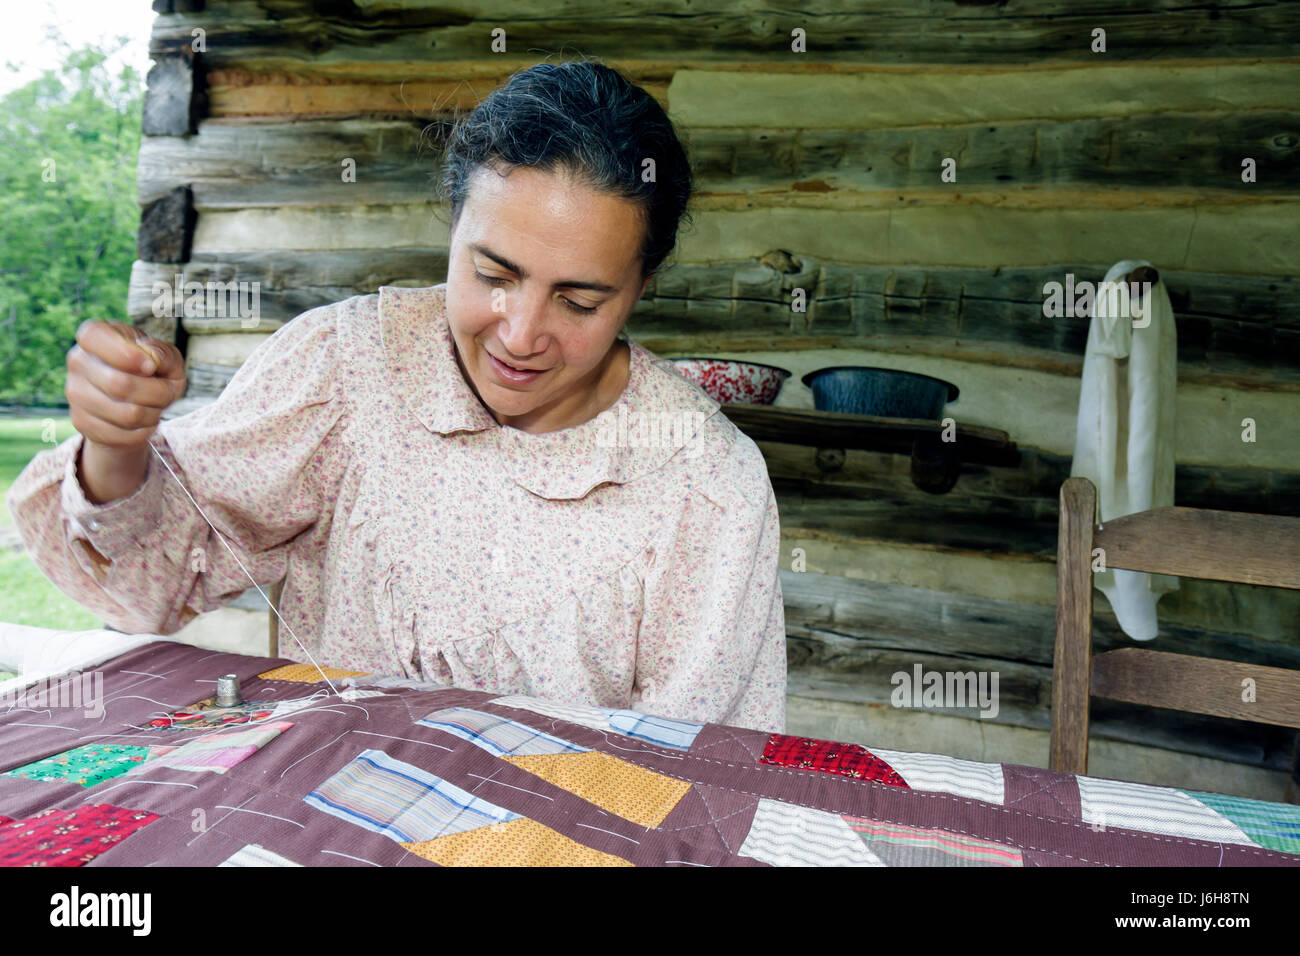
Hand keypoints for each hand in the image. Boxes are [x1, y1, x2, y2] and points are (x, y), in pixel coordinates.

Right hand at [66, 320, 186, 450]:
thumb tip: (150, 357)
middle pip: (120, 384)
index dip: (127, 354)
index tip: (150, 366)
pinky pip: (122, 435)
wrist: (138, 405)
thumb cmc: (154, 373)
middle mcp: (78, 361)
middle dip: (158, 392)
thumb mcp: (167, 358)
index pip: (94, 337)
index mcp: (95, 335)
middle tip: (167, 391)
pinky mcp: (80, 422)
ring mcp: (75, 393)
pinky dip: (144, 431)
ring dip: (154, 413)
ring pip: (127, 414)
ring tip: (156, 406)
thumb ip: (163, 353)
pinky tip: (143, 422)